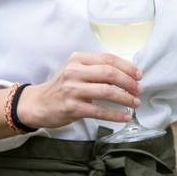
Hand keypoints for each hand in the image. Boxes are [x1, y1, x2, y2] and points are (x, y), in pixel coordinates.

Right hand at [17, 52, 141, 128]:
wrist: (37, 104)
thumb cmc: (61, 87)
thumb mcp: (75, 71)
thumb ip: (95, 69)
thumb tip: (127, 74)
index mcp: (78, 59)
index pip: (108, 59)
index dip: (127, 66)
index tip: (139, 75)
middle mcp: (74, 72)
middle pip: (110, 73)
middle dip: (129, 82)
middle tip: (139, 90)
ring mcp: (72, 90)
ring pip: (107, 91)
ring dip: (125, 98)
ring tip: (135, 103)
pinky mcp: (72, 108)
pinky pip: (99, 111)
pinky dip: (116, 114)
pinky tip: (125, 117)